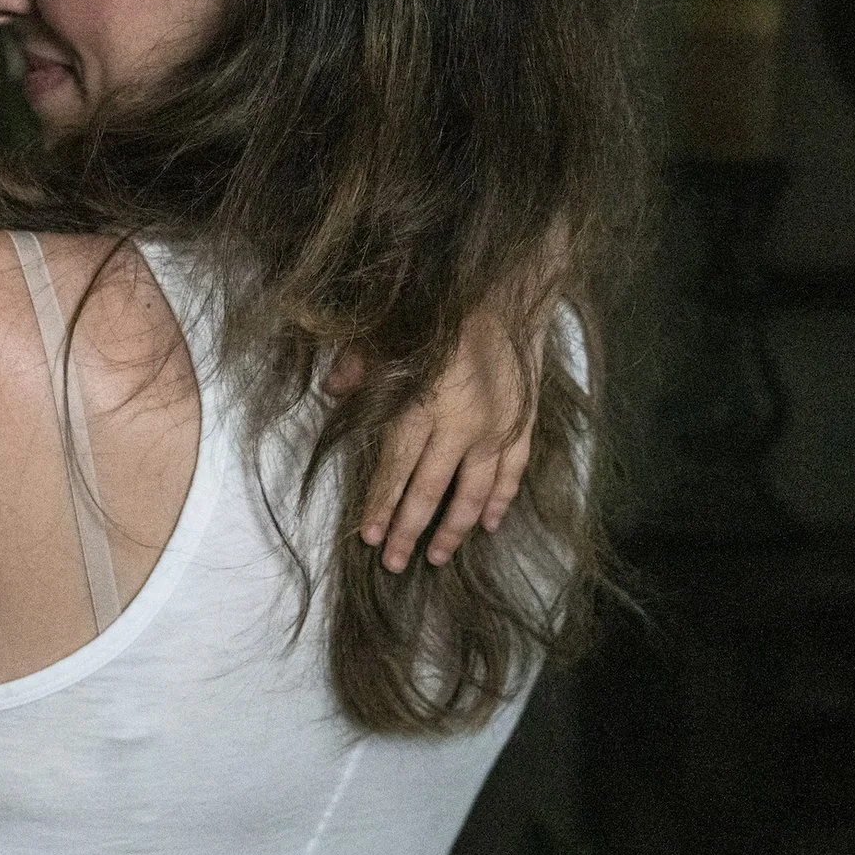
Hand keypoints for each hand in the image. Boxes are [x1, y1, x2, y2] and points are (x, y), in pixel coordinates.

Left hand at [337, 302, 541, 570]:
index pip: (396, 468)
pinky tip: (489, 525)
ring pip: (473, 493)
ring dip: (454, 529)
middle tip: (394, 563)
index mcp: (423, 404)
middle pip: (430, 490)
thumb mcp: (390, 333)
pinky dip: (500, 501)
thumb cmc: (442, 311)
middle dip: (409, 530)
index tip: (369, 536)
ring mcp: (496, 428)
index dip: (381, 504)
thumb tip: (331, 391)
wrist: (509, 291)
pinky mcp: (523, 424)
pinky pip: (511, 474)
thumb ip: (359, 366)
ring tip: (436, 556)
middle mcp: (460, 424)